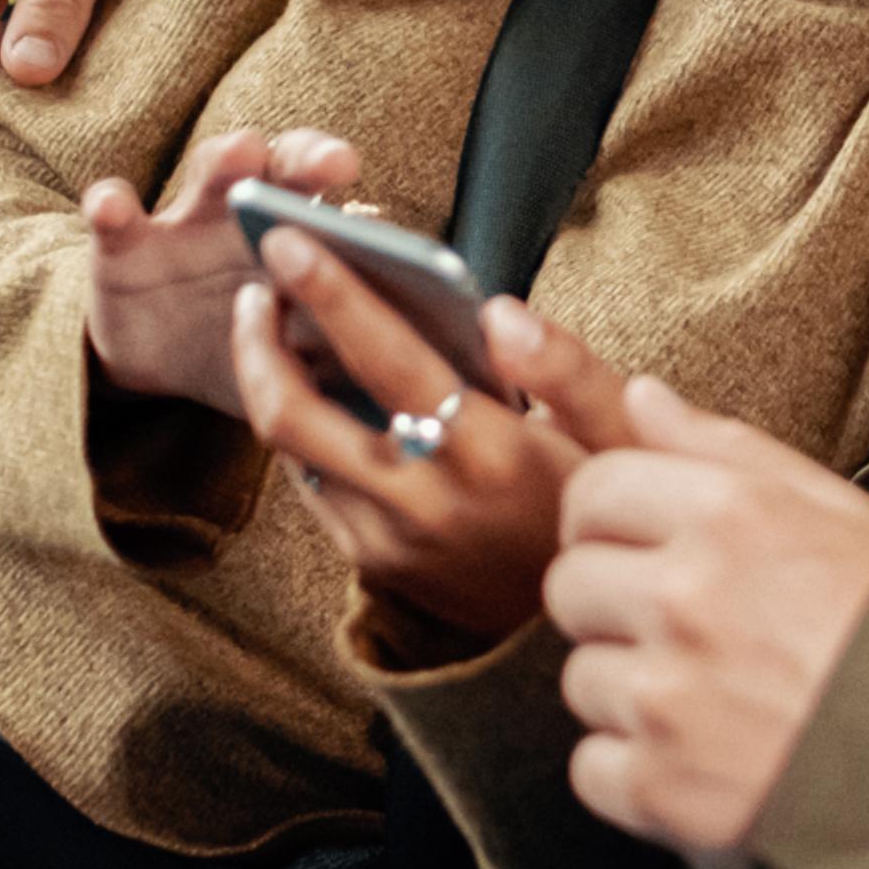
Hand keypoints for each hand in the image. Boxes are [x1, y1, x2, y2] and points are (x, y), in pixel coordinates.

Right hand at [84, 128, 357, 417]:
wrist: (163, 356)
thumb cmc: (254, 343)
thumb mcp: (301, 354)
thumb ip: (348, 350)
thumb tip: (421, 374)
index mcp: (306, 239)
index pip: (344, 209)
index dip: (361, 216)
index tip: (380, 222)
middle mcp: (255, 216)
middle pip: (286, 169)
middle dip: (309, 158)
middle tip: (336, 163)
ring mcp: (187, 223)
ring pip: (209, 174)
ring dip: (227, 159)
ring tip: (244, 154)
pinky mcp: (124, 247)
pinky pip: (115, 219)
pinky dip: (112, 206)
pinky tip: (113, 205)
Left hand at [237, 246, 646, 646]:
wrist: (579, 628)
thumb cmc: (599, 510)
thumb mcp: (613, 436)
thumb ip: (565, 368)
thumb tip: (499, 311)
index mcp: (495, 455)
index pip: (391, 363)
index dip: (333, 297)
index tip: (289, 240)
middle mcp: (429, 502)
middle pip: (298, 417)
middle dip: (258, 339)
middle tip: (255, 281)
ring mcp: (391, 541)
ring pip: (291, 453)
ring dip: (267, 380)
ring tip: (270, 324)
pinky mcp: (373, 565)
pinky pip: (312, 486)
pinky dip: (302, 430)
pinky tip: (312, 390)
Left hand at [544, 381, 868, 868]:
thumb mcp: (837, 511)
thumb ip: (725, 449)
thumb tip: (640, 396)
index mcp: (730, 514)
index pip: (594, 491)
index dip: (610, 521)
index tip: (639, 548)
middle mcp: (687, 596)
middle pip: (570, 584)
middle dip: (613, 605)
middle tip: (684, 633)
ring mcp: (668, 696)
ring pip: (580, 678)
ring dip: (631, 693)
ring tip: (714, 702)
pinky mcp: (660, 788)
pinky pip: (593, 766)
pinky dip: (638, 773)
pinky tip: (707, 762)